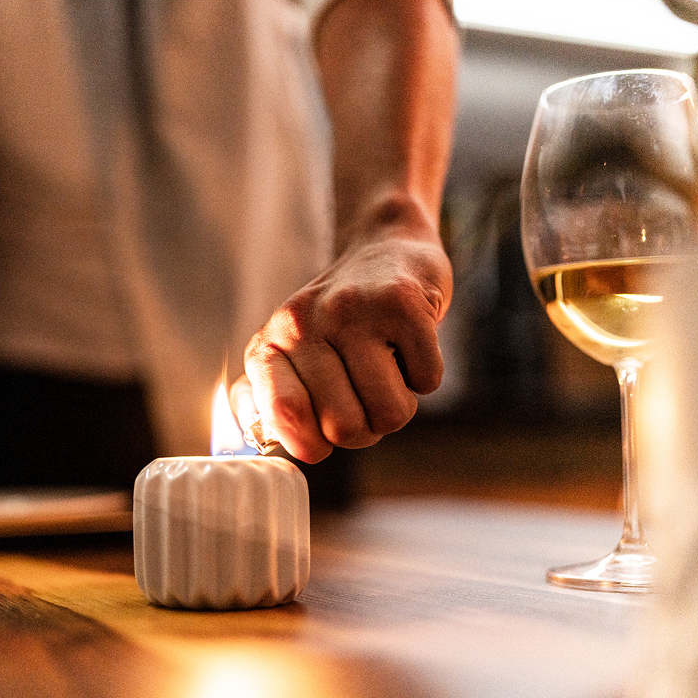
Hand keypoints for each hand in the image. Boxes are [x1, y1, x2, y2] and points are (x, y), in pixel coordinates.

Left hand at [243, 224, 450, 462]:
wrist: (386, 248)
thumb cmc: (341, 321)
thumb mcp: (295, 354)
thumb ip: (278, 401)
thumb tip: (283, 450)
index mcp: (271, 344)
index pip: (284, 414)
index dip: (312, 443)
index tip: (324, 438)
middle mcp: (303, 323)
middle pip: (344, 428)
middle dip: (367, 429)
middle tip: (366, 396)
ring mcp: (353, 311)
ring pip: (390, 412)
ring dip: (399, 405)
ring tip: (389, 371)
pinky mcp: (402, 304)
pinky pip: (427, 382)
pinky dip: (425, 376)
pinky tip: (410, 347)